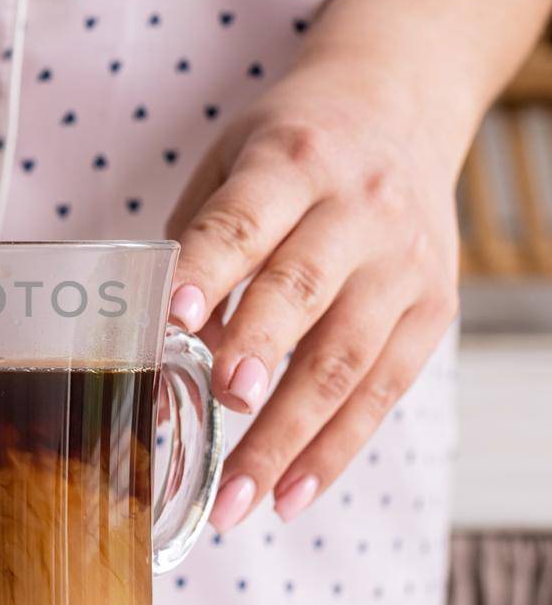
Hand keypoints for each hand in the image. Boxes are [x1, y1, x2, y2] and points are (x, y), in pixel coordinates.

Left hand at [164, 53, 461, 531]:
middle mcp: (358, 210)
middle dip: (260, 354)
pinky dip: (334, 451)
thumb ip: (199, 242)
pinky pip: (384, 391)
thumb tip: (170, 344)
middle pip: (304, 291)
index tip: (174, 319)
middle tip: (222, 404)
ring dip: (288, 437)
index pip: (245, 221)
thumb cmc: (295, 146)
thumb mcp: (233, 158)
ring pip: (346, 360)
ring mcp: (403, 263)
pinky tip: (289, 495)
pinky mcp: (434, 308)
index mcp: (293, 162)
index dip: (209, 270)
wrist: (402, 106)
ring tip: (237, 498)